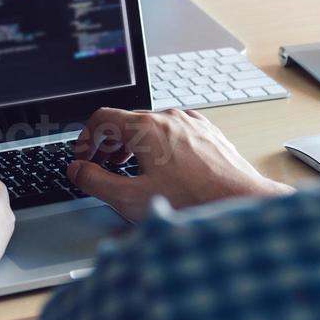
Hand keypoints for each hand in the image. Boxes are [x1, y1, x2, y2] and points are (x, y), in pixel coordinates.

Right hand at [69, 108, 292, 221]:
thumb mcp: (130, 198)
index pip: (101, 118)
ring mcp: (190, 123)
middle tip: (102, 167)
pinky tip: (164, 170)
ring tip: (130, 170)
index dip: (84, 138)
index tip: (82, 156)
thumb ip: (95, 182)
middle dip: (108, 144)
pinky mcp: (207, 132)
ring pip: (151, 126)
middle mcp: (168, 117)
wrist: (242, 202)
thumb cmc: (192, 201)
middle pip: (126, 121)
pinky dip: (159, 146)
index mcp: (145, 128)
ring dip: (133, 145)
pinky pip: (174, 131)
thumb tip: (77, 170)